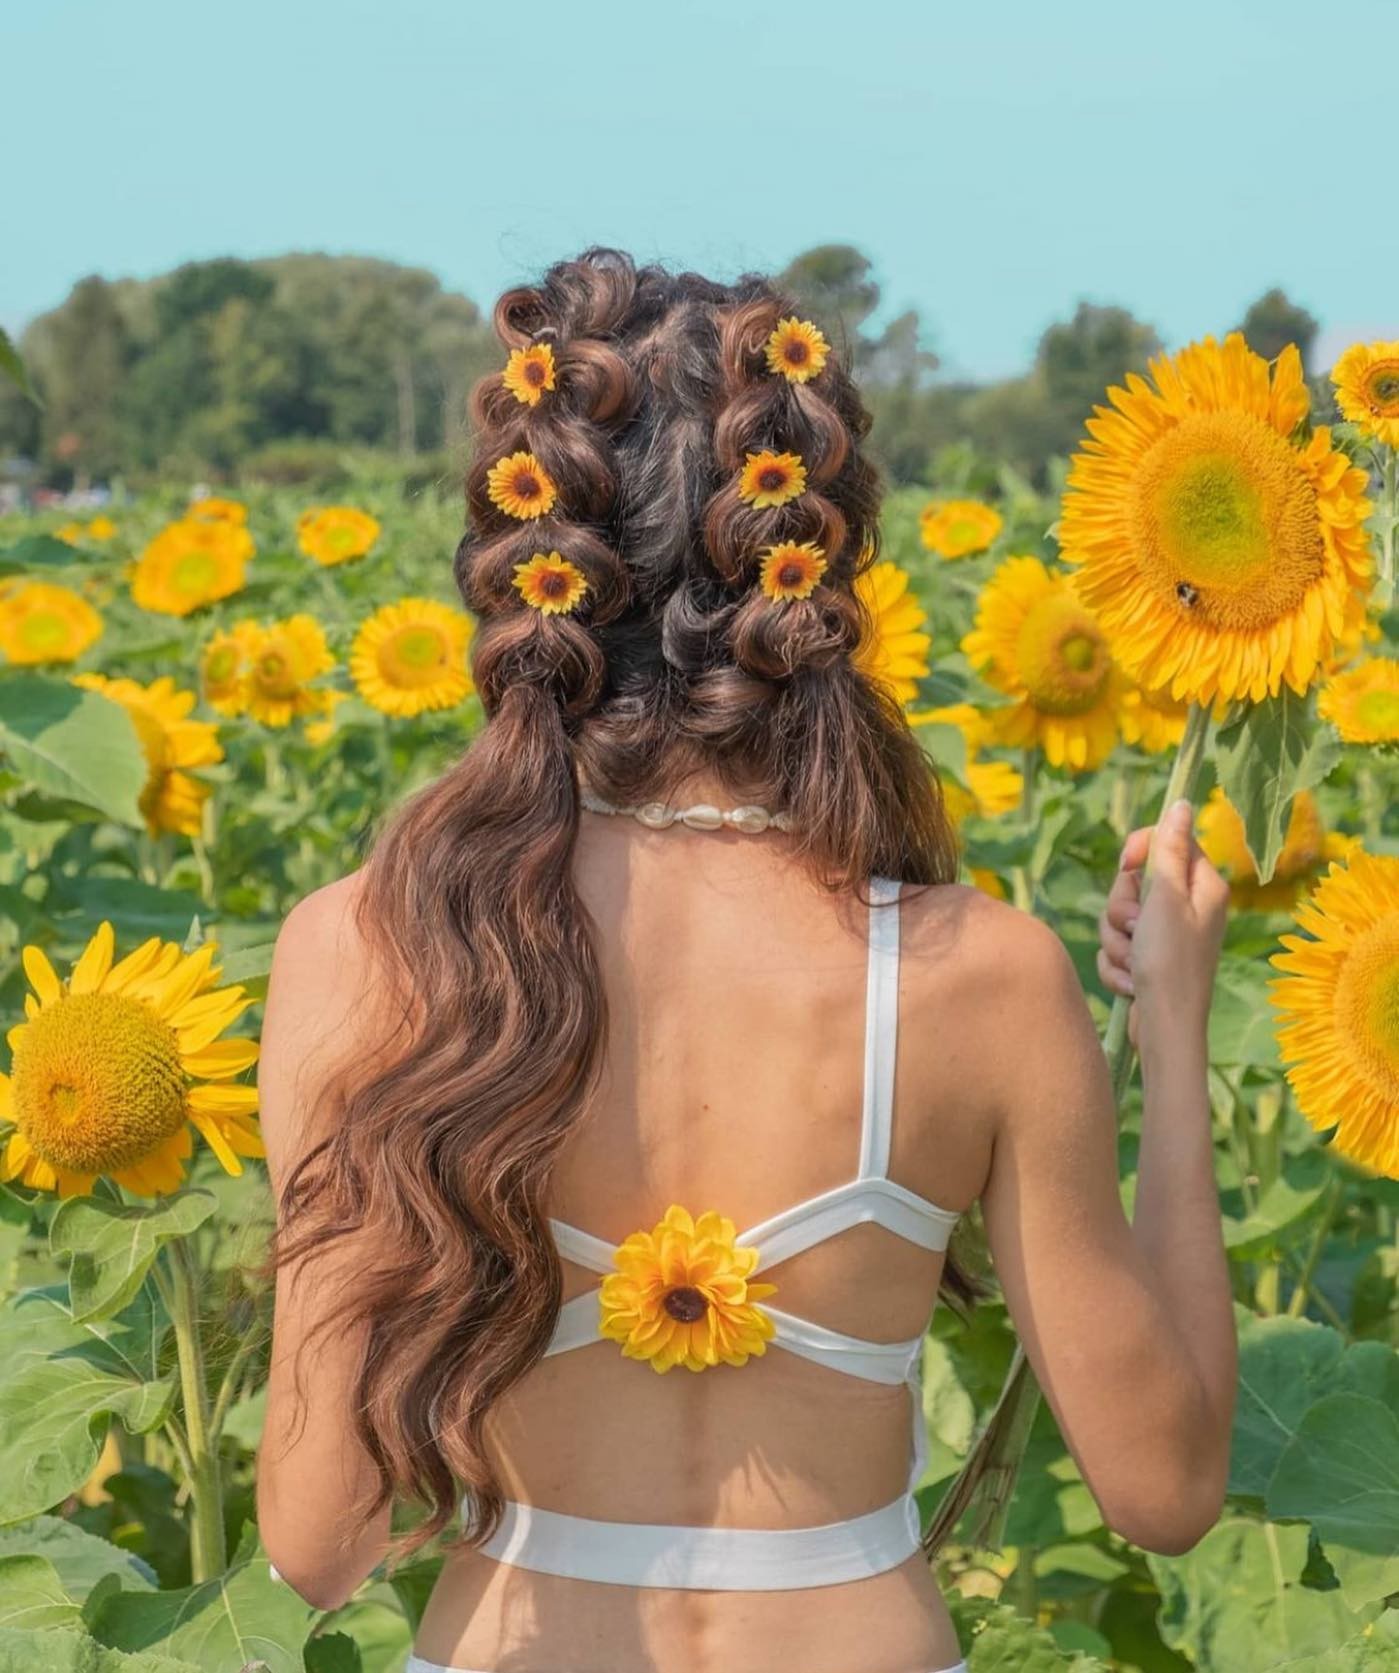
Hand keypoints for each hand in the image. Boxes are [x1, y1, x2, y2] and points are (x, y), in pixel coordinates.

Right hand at [1097, 799, 1229, 1052]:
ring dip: (1118, 941)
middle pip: (1135, 882)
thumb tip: (1182, 802)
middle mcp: (1186, 908)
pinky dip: (1118, 964)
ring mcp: (1165, 936)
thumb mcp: (1168, 898)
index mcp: (1202, 887)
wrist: (1165, 1029)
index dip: (1140, 851)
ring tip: (1136, 962)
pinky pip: (1117, 946)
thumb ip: (1170, 850)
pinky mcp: (1148, 960)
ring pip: (1119, 916)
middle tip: (1136, 927)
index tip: (1127, 865)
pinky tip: (1132, 982)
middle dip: (1122, 907)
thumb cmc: (1171, 963)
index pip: (1168, 843)